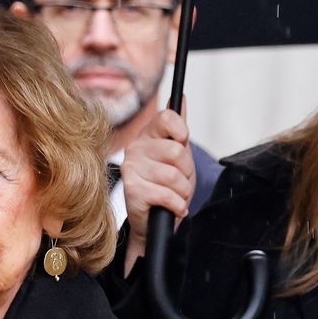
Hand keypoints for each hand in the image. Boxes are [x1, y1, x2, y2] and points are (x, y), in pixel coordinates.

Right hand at [121, 102, 196, 274]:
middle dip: (186, 172)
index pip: (166, 117)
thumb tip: (181, 98)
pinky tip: (173, 207)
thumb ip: (178, 128)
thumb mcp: (177, 156)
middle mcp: (134, 149)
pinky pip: (168, 195)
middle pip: (176, 151)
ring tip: (175, 196)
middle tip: (179, 181)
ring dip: (182, 192)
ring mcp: (131, 170)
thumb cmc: (164, 186)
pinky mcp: (132, 191)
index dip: (182, 132)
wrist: (153, 220)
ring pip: (174, 176)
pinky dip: (178, 206)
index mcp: (146, 136)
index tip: (182, 145)